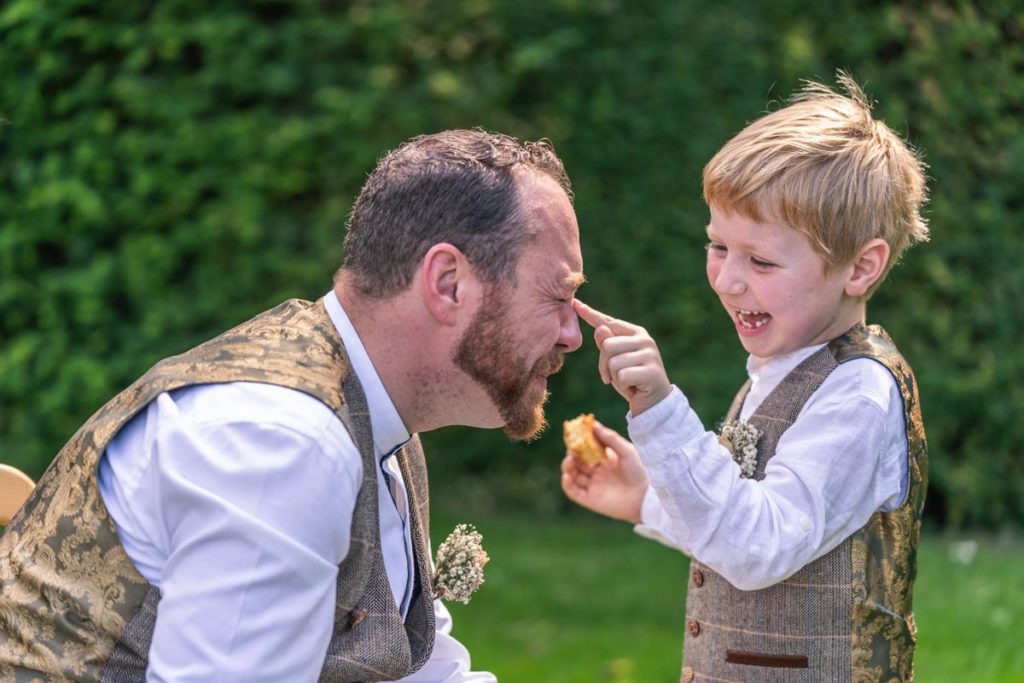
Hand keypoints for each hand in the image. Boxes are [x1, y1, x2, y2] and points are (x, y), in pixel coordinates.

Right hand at [561, 421, 648, 523]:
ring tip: (570, 459)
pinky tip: (567, 475)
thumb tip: (594, 425)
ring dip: (568, 466)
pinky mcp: (591, 500)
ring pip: (573, 475)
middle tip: (572, 447)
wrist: (646, 496)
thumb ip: (610, 438)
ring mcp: (593, 486)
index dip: (580, 443)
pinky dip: (567, 484)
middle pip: (578, 462)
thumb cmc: (640, 471)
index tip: (576, 434)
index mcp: (605, 460)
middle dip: (572, 454)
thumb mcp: (626, 450)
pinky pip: (574, 492)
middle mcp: (597, 473)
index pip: (587, 450)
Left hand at [574, 299, 671, 414]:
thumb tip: (599, 329)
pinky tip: (633, 387)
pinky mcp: (651, 371)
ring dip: (614, 376)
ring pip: (613, 362)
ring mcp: (650, 355)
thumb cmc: (631, 379)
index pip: (609, 322)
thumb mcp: (614, 362)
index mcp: (635, 333)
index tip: (575, 304)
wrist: (653, 402)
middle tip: (613, 377)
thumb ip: (607, 345)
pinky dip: (622, 385)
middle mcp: (645, 340)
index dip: (590, 314)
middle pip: (607, 345)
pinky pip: (622, 375)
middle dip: (604, 365)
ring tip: (626, 381)